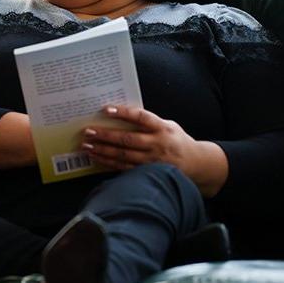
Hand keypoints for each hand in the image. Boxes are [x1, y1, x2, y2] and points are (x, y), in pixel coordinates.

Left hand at [81, 105, 227, 196]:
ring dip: (103, 151)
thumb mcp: (168, 125)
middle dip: (106, 135)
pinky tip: (96, 158)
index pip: (141, 117)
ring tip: (87, 146)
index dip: (123, 113)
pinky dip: (108, 163)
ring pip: (123, 156)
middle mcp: (157, 144)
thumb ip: (148, 121)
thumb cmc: (176, 140)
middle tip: (88, 131)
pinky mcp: (148, 173)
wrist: (196, 164)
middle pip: (128, 139)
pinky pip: (124, 168)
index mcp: (162, 128)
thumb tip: (121, 114)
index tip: (106, 109)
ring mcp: (152, 161)